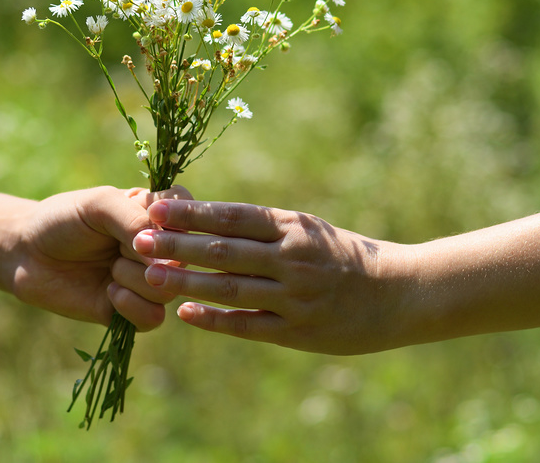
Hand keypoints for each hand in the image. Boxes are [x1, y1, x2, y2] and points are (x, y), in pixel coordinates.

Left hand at [11, 185, 189, 330]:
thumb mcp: (100, 204)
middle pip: (185, 257)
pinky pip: (154, 318)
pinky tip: (109, 292)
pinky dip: (131, 306)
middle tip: (120, 248)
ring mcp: (149, 281)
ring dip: (136, 279)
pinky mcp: (133, 312)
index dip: (174, 223)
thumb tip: (168, 257)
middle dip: (150, 255)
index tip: (144, 222)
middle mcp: (161, 249)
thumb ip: (135, 219)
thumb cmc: (64, 219)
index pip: (193, 213)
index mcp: (158, 215)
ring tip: (110, 269)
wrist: (27, 253)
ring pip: (169, 289)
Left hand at [133, 199, 413, 354]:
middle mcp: (292, 258)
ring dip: (187, 282)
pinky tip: (186, 314)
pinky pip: (248, 325)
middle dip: (178, 245)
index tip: (156, 207)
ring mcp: (295, 296)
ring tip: (149, 276)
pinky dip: (215, 319)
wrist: (400, 293)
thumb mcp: (310, 230)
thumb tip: (211, 218)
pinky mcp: (299, 331)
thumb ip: (266, 228)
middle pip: (224, 251)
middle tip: (139, 239)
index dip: (192, 213)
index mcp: (293, 227)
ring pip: (231, 288)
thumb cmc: (347, 256)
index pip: (233, 216)